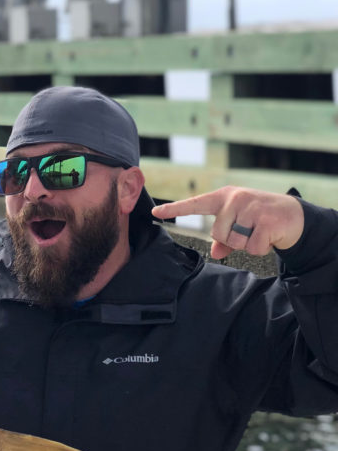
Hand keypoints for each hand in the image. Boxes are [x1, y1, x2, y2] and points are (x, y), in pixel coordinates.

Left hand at [152, 186, 303, 259]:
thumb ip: (224, 239)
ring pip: (235, 241)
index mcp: (225, 198)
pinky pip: (252, 247)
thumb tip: (215, 253)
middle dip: (233, 239)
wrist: (295, 215)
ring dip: (248, 244)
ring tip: (260, 231)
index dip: (175, 209)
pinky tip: (269, 236)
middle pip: (218, 233)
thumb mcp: (239, 224)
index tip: (155, 212)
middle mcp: (236, 199)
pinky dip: (261, 247)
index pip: (195, 204)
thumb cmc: (261, 218)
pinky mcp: (266, 220)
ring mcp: (252, 207)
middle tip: (250, 229)